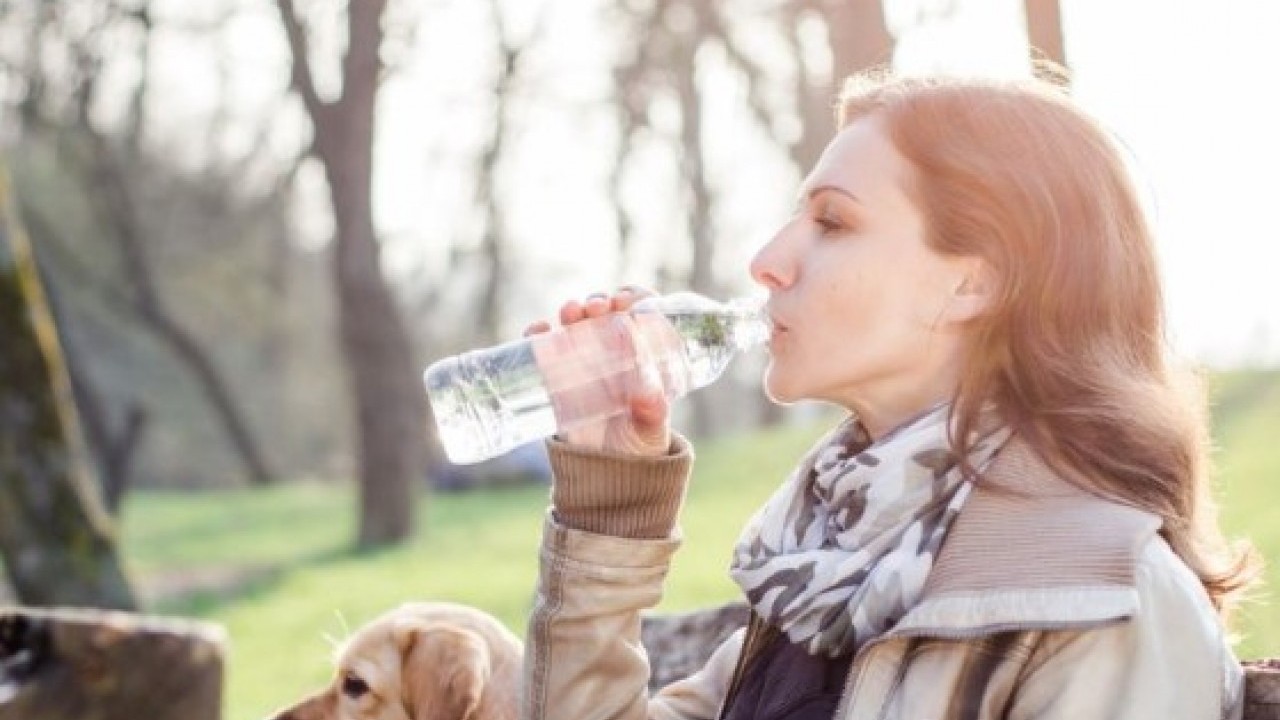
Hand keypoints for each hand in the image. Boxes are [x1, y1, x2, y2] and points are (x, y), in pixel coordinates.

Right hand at [523, 287, 671, 455]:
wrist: (607, 473)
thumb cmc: (640, 443)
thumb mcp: (652, 426)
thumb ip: (652, 410)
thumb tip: (649, 395)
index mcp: (645, 354)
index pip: (643, 311)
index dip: (634, 297)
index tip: (625, 301)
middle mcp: (614, 350)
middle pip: (606, 312)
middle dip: (600, 301)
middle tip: (597, 308)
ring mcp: (585, 360)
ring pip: (577, 323)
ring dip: (573, 310)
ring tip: (571, 312)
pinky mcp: (558, 376)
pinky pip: (545, 347)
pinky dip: (538, 334)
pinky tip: (539, 330)